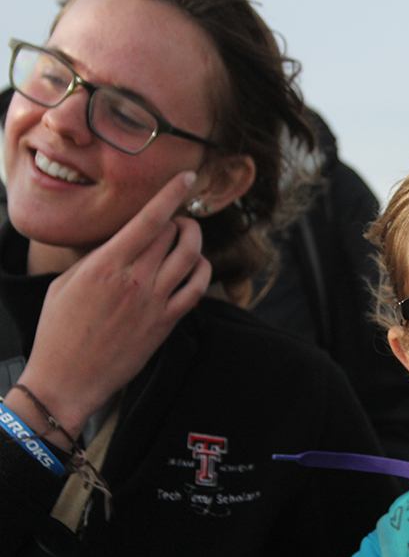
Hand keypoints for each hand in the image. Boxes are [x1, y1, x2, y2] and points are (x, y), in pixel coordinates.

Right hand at [11, 171, 210, 440]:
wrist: (66, 379)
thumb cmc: (58, 330)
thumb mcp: (67, 282)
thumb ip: (99, 257)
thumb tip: (125, 240)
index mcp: (105, 264)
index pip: (148, 219)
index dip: (171, 194)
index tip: (186, 178)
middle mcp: (134, 279)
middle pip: (172, 233)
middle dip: (178, 220)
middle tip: (174, 221)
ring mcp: (154, 302)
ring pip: (191, 256)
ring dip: (194, 240)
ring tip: (187, 237)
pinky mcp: (166, 323)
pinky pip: (198, 288)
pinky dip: (202, 270)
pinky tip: (196, 266)